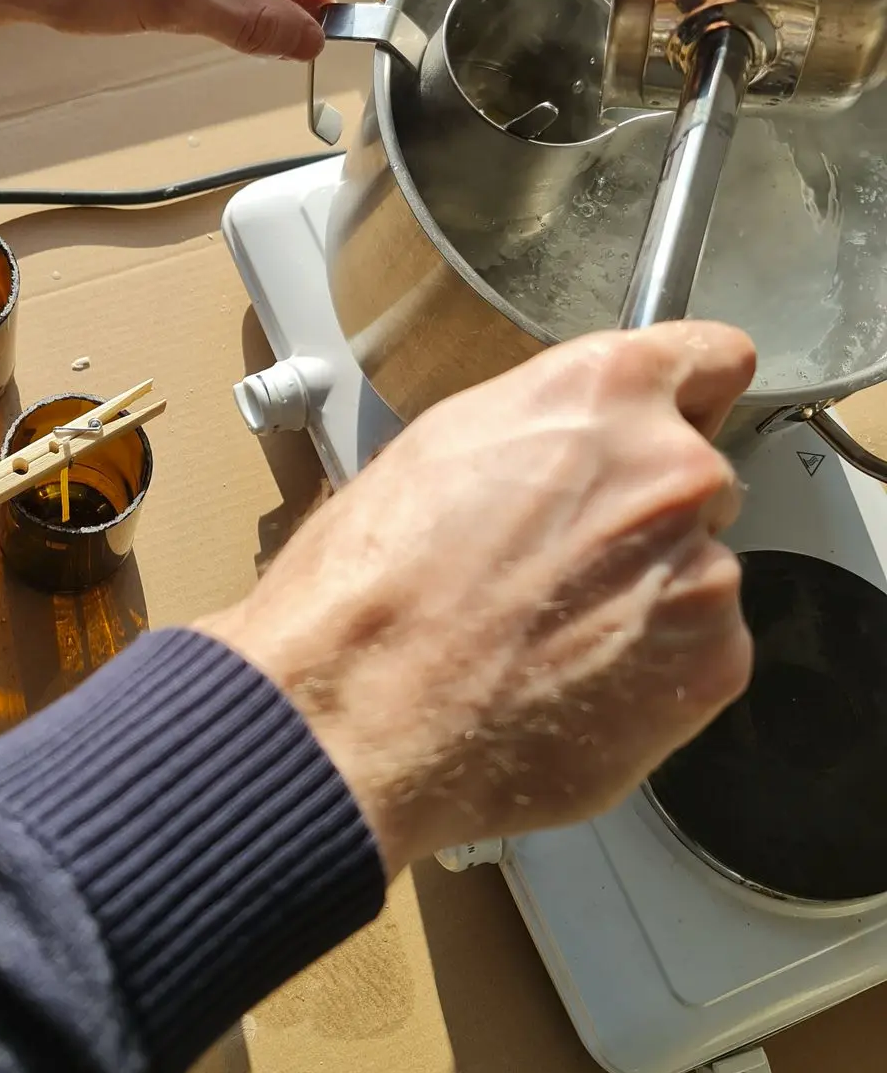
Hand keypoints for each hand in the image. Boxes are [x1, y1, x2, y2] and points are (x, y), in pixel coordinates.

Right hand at [200, 323, 756, 877]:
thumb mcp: (437, 450)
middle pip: (699, 475)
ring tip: (543, 632)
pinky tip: (566, 679)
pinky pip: (700, 650)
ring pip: (697, 569)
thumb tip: (569, 446)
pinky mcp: (712, 665)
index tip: (670, 421)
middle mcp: (670, 469)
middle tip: (556, 556)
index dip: (685, 396)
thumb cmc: (369, 586)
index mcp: (601, 392)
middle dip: (644, 509)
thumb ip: (541, 430)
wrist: (357, 714)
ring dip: (644, 594)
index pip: (713, 358)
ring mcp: (702, 571)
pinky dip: (651, 667)